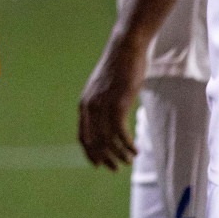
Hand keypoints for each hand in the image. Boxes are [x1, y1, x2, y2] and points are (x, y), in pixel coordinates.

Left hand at [77, 30, 146, 170]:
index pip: (83, 138)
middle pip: (95, 143)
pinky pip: (121, 133)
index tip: (100, 165)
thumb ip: (100, 104)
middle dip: (106, 159)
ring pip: (108, 141)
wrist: (125, 50)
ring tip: (130, 160)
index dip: (91, 154)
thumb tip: (104, 121)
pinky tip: (135, 150)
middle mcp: (90, 107)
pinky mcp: (118, 104)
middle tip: (117, 168)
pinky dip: (128, 145)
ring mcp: (103, 106)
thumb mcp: (103, 89)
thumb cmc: (118, 68)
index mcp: (84, 105)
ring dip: (120, 155)